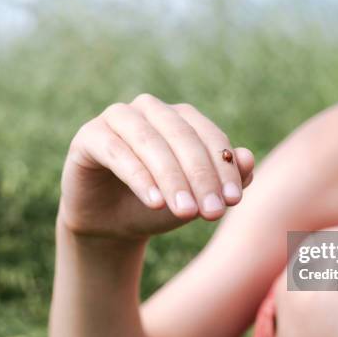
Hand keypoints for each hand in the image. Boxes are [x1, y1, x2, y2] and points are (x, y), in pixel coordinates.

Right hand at [58, 94, 253, 240]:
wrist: (111, 225)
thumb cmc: (158, 206)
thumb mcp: (195, 198)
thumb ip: (223, 179)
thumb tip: (248, 158)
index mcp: (181, 119)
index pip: (209, 136)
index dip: (223, 168)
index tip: (234, 201)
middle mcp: (151, 111)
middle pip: (182, 137)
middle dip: (201, 176)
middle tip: (212, 212)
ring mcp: (118, 118)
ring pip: (151, 142)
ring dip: (172, 178)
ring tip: (186, 212)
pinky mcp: (90, 136)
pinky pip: (117, 152)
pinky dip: (139, 177)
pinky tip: (154, 203)